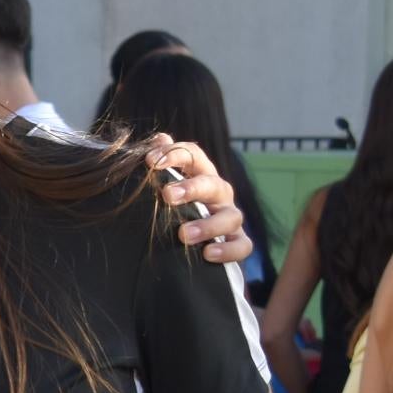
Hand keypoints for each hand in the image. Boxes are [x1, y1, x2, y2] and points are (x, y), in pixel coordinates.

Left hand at [144, 135, 251, 265]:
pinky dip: (228, 250)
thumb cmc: (172, 208)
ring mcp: (230, 218)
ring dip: (208, 225)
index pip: (193, 155)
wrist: (186, 245)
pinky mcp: (237, 242)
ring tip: (183, 234)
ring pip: (231, 216)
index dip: (174, 154)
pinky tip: (207, 254)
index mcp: (199, 175)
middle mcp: (218, 194)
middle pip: (213, 184)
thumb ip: (161, 163)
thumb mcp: (162, 186)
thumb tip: (159, 138)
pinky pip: (243, 245)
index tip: (150, 161)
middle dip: (192, 188)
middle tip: (167, 195)